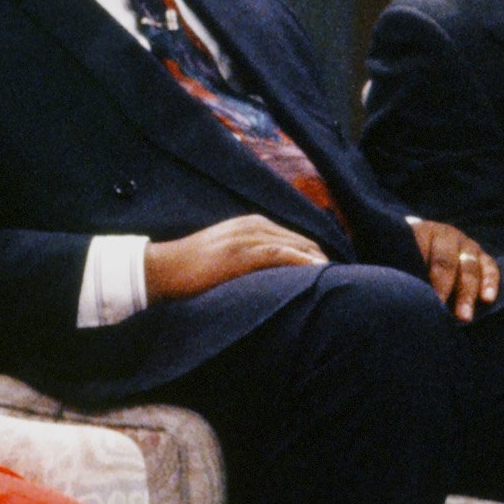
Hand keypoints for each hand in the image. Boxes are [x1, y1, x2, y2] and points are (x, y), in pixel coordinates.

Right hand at [144, 215, 327, 302]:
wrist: (162, 268)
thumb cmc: (191, 268)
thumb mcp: (225, 254)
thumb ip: (249, 257)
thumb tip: (273, 276)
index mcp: (250, 224)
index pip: (293, 238)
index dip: (314, 254)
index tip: (331, 272)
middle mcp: (253, 225)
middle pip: (299, 240)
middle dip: (321, 258)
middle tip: (341, 279)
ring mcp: (247, 237)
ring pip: (294, 246)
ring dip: (317, 261)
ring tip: (336, 278)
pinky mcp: (241, 253)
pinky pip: (280, 254)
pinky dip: (301, 262)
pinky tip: (317, 272)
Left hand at [410, 219, 500, 321]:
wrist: (422, 241)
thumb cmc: (405, 256)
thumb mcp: (400, 258)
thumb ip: (400, 272)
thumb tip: (396, 297)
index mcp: (421, 232)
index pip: (422, 252)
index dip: (422, 277)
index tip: (423, 300)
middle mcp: (446, 235)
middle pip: (447, 261)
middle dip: (446, 288)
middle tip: (442, 311)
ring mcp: (465, 244)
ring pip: (469, 266)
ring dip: (468, 292)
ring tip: (465, 316)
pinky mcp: (480, 255)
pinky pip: (489, 267)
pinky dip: (490, 282)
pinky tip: (488, 299)